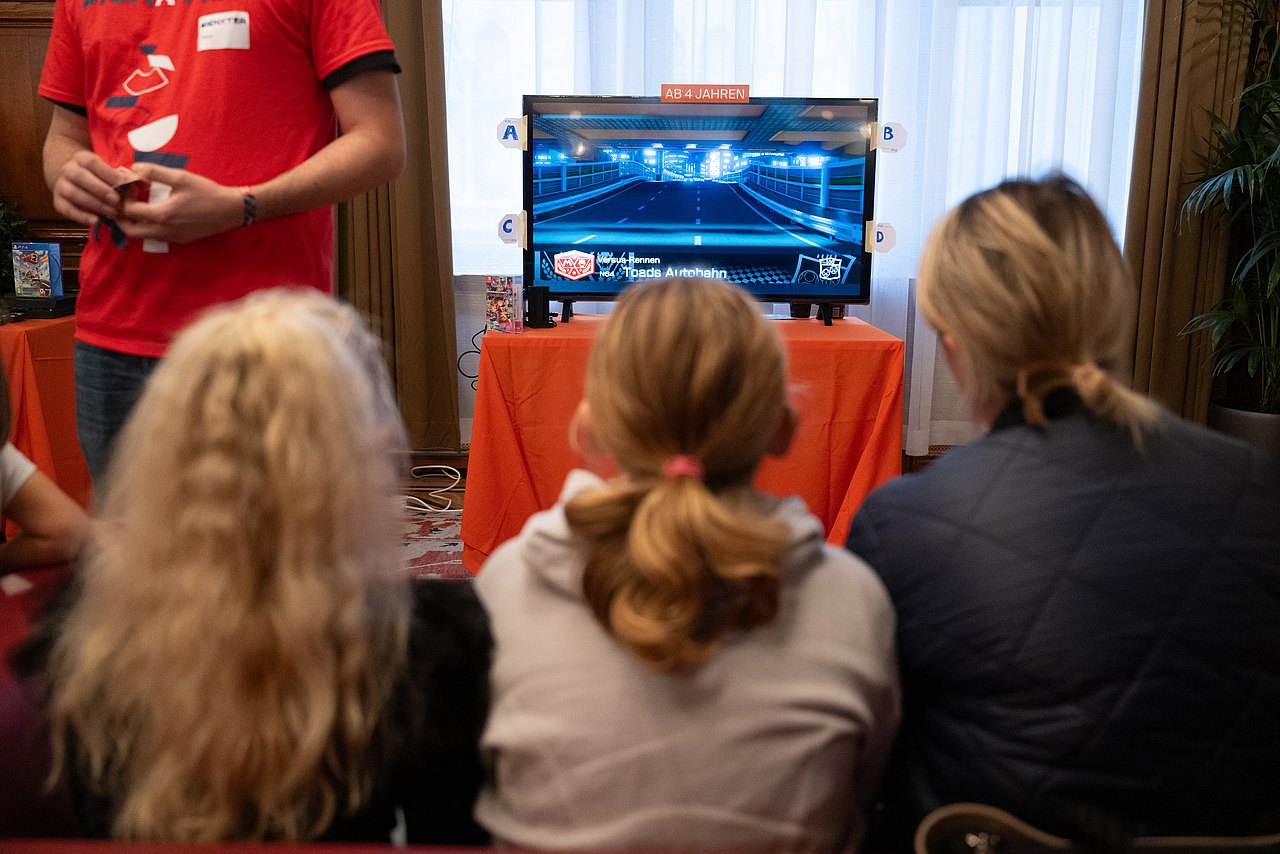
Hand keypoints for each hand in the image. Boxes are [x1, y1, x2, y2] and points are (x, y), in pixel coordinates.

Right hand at [49, 151, 133, 227]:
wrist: (76, 181)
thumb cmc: (101, 178)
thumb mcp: (112, 173)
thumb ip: (127, 178)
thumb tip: (145, 183)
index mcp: (82, 158)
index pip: (93, 163)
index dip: (108, 174)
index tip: (124, 185)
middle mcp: (68, 169)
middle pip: (81, 177)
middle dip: (101, 191)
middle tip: (117, 202)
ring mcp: (61, 185)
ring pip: (73, 193)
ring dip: (94, 204)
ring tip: (112, 213)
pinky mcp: (58, 200)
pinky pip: (66, 209)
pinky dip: (80, 216)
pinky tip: (95, 221)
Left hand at [117, 162, 243, 243]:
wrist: (232, 210)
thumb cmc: (207, 192)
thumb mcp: (180, 177)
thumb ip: (154, 172)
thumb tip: (133, 168)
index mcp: (163, 215)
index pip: (129, 210)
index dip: (123, 196)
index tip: (130, 185)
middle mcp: (165, 231)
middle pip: (129, 230)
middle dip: (120, 216)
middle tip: (122, 201)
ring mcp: (172, 238)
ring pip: (141, 236)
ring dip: (133, 222)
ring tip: (134, 205)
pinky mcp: (180, 240)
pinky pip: (155, 236)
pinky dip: (147, 226)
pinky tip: (154, 212)